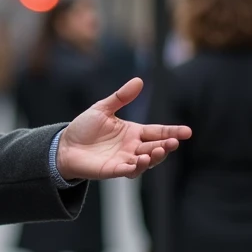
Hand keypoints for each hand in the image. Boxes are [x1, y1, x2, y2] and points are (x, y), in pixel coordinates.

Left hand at [56, 77, 190, 180]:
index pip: (158, 132)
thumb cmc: (84, 127)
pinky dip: (136, 167)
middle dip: (166, 146)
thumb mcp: (103, 108)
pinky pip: (129, 171)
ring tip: (158, 150)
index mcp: (133, 132)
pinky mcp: (113, 170)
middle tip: (173, 142)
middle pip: (156, 147)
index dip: (173, 132)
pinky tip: (141, 161)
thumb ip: (121, 97)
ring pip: (146, 162)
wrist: (65, 145)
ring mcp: (124, 160)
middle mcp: (132, 147)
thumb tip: (139, 80)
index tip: (187, 132)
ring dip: (154, 157)